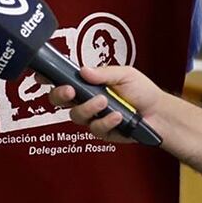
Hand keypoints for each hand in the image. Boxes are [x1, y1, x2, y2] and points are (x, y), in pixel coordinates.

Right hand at [46, 66, 164, 142]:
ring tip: (104, 101)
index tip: (42, 75)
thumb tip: (83, 70)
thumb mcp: (125, 74)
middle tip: (69, 90)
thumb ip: (104, 73)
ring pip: (76, 116)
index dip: (48, 77)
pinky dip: (106, 121)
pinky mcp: (102, 132)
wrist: (159, 114)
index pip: (63, 79)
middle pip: (59, 100)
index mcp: (88, 84)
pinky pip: (95, 128)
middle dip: (59, 95)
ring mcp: (92, 117)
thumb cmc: (142, 91)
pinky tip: (118, 115)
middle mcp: (86, 100)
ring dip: (88, 108)